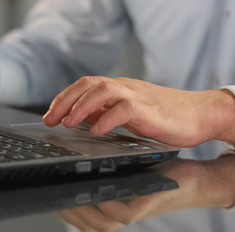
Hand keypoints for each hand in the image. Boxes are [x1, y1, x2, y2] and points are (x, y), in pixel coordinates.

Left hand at [42, 76, 234, 146]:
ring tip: (67, 123)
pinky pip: (124, 109)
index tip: (50, 114)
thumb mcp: (126, 114)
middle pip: (88, 84)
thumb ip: (104, 112)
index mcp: (117, 89)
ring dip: (81, 106)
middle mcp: (124, 88)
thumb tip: (78, 117)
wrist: (198, 114)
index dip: (64, 98)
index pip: (84, 85)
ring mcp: (137, 96)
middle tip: (50, 120)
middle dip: (65, 101)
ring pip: (103, 90)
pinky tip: (96, 131)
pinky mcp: (149, 110)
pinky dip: (107, 119)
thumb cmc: (161, 115)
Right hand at [58, 153, 234, 231]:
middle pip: (83, 221)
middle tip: (55, 191)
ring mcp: (127, 214)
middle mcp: (115, 215)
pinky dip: (105, 205)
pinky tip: (98, 192)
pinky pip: (118, 214)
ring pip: (97, 222)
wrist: (188, 177)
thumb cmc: (152, 170)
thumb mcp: (119, 167)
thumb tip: (73, 158)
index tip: (48, 193)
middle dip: (66, 209)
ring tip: (72, 193)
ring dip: (82, 210)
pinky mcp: (140, 209)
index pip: (77, 215)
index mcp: (108, 207)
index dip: (60, 208)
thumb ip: (99, 168)